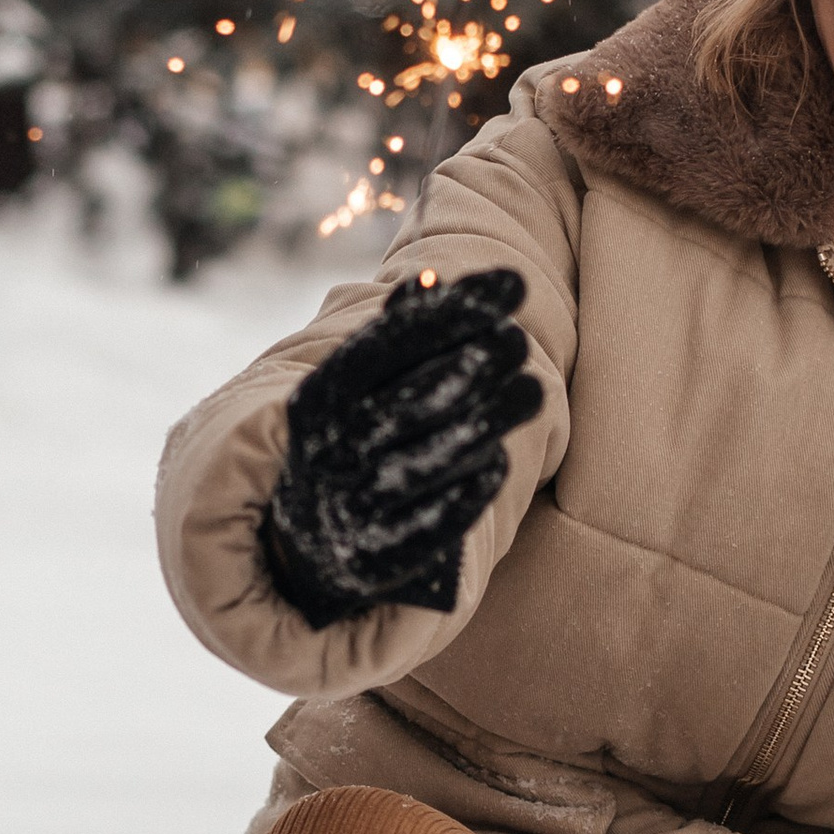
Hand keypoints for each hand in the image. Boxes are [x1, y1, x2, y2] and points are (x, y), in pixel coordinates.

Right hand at [261, 267, 543, 629]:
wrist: (302, 543)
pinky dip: (477, 481)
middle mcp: (331, 452)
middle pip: (422, 397)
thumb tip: (433, 278)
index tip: (512, 283)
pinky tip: (497, 457)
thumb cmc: (347, 439)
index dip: (455, 310)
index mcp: (318, 398)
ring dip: (494, 417)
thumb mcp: (353, 387)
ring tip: (531, 391)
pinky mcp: (384, 555)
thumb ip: (393, 333)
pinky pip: (445, 514)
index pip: (390, 341)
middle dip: (480, 361)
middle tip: (518, 341)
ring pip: (441, 453)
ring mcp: (355, 507)